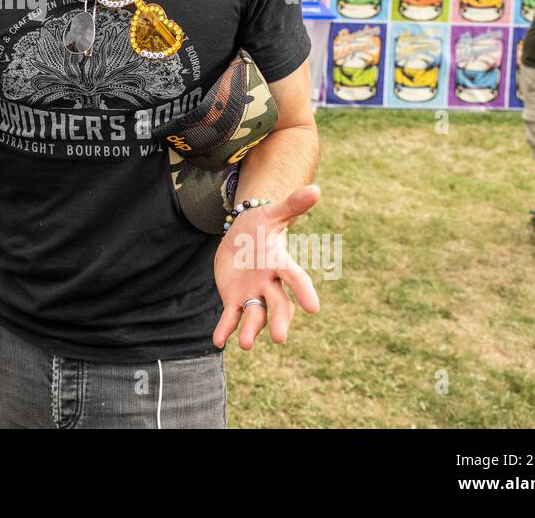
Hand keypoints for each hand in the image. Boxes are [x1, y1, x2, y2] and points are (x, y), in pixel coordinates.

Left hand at [212, 184, 320, 349]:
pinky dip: (225, 328)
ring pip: (254, 314)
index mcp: (280, 263)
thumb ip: (292, 204)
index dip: (303, 291)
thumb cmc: (260, 224)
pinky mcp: (234, 298)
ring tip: (245, 345)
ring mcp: (252, 293)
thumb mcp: (272, 213)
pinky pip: (231, 316)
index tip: (313, 308)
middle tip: (279, 338)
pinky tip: (217, 341)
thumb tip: (316, 189)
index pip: (295, 278)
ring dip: (250, 329)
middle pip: (277, 304)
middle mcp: (269, 283)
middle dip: (278, 320)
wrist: (240, 235)